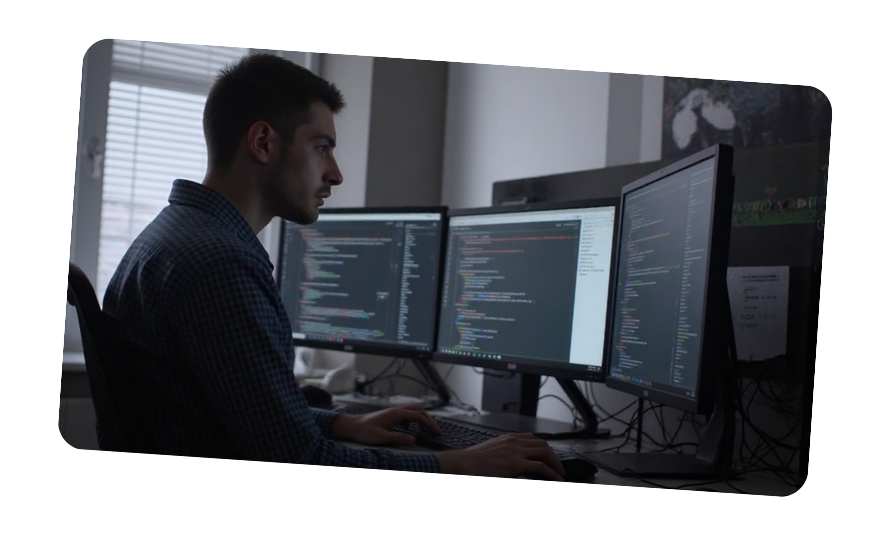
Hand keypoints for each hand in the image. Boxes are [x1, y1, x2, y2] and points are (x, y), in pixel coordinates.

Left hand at [330, 405, 440, 445]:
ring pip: (413, 411)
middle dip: (429, 419)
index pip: (418, 416)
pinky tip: (412, 429)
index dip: (429, 424)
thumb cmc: (364, 432)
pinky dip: (414, 420)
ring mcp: (393, 412)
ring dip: (422, 419)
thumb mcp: (381, 438)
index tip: (437, 433)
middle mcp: (396, 410)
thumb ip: (398, 438)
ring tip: (428, 430)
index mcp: (395, 414)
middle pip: (418, 410)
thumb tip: (414, 440)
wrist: (351, 426)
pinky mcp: (389, 416)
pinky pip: (406, 415)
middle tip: (436, 431)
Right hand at [436, 433, 566, 481]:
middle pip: (542, 445)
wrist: (464, 464)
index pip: (533, 439)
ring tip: (560, 474)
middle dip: (553, 456)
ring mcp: (517, 452)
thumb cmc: (473, 461)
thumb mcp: (491, 452)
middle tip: (558, 467)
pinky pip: (542, 468)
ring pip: (545, 453)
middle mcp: (515, 441)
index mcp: (508, 438)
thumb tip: (508, 463)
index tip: (548, 457)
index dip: (544, 448)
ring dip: (556, 464)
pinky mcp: (517, 464)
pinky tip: (557, 480)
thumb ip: (503, 454)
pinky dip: (552, 474)